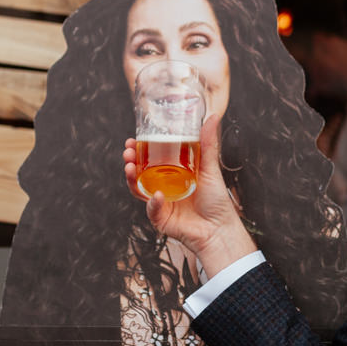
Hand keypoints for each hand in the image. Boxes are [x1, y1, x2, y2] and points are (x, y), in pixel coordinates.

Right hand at [123, 114, 257, 274]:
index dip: (139, 151)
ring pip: (139, 190)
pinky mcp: (160, 219)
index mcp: (171, 175)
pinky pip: (152, 209)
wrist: (219, 229)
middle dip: (130, 162)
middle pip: (139, 174)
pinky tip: (156, 195)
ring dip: (132, 179)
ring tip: (129, 167)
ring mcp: (160, 204)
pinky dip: (152, 202)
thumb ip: (208, 144)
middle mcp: (163, 188)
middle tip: (127, 152)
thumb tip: (212, 117)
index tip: (132, 140)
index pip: (149, 161)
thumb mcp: (210, 168)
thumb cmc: (216, 201)